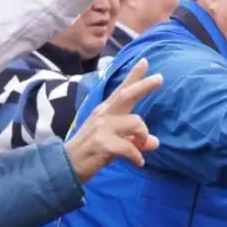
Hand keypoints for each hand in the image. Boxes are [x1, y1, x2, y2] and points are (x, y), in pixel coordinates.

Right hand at [64, 59, 162, 181]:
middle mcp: (104, 114)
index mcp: (106, 111)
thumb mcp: (115, 142)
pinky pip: (130, 147)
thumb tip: (155, 142)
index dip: (134, 76)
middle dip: (144, 86)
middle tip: (160, 78)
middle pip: (127, 95)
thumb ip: (134, 139)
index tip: (146, 61)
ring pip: (135, 122)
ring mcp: (102, 128)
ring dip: (143, 136)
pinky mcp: (103, 143)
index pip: (121, 90)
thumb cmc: (91, 151)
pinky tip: (138, 162)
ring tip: (141, 147)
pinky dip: (137, 156)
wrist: (66, 165)